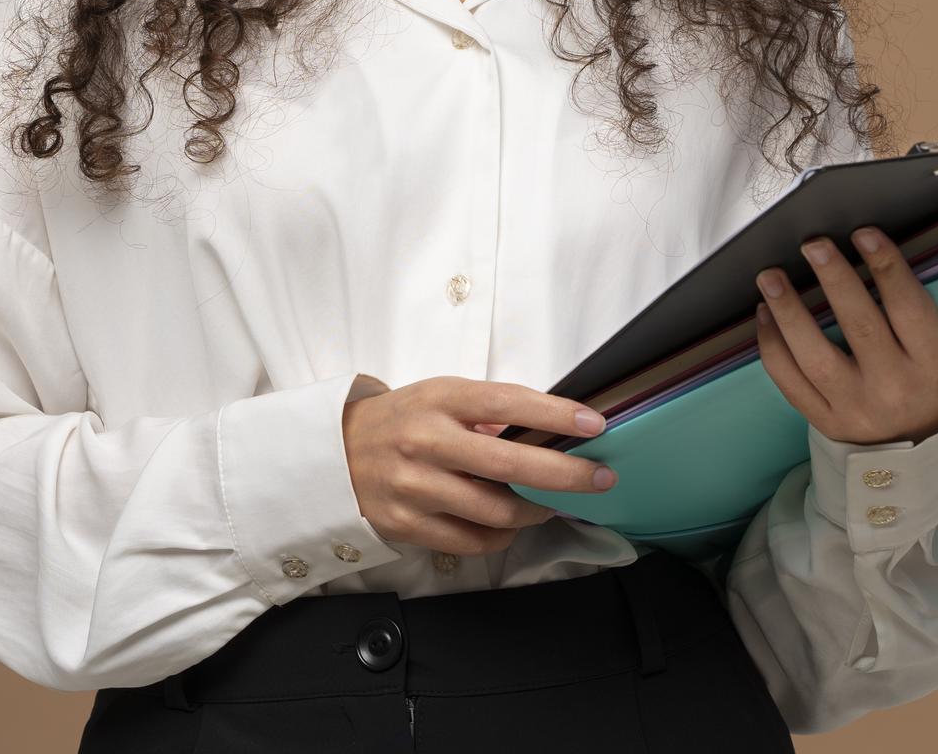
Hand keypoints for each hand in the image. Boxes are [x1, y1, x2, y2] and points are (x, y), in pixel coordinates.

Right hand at [341, 377, 617, 555]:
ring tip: (550, 504)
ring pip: (496, 510)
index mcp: (439, 400)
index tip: (595, 424)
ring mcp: (415, 487)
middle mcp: (426, 442)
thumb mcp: (440, 397)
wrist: (336, 452)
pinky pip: (472, 541)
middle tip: (601, 478)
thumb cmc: (404, 419)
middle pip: (509, 464)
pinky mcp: (407, 525)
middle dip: (565, 474)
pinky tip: (510, 522)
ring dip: (535, 510)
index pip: (506, 403)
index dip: (554, 414)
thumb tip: (551, 429)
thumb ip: (488, 411)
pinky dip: (501, 535)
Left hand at [753, 228, 937, 446]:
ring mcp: (854, 407)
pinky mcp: (823, 420)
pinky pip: (788, 380)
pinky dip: (771, 346)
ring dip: (787, 311)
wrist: (921, 464)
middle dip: (833, 278)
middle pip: (858, 325)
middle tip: (813, 243)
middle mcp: (894, 387)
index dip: (887, 268)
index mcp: (936, 366)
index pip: (908, 310)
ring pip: (812, 353)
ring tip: (770, 275)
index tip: (866, 235)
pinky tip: (763, 314)